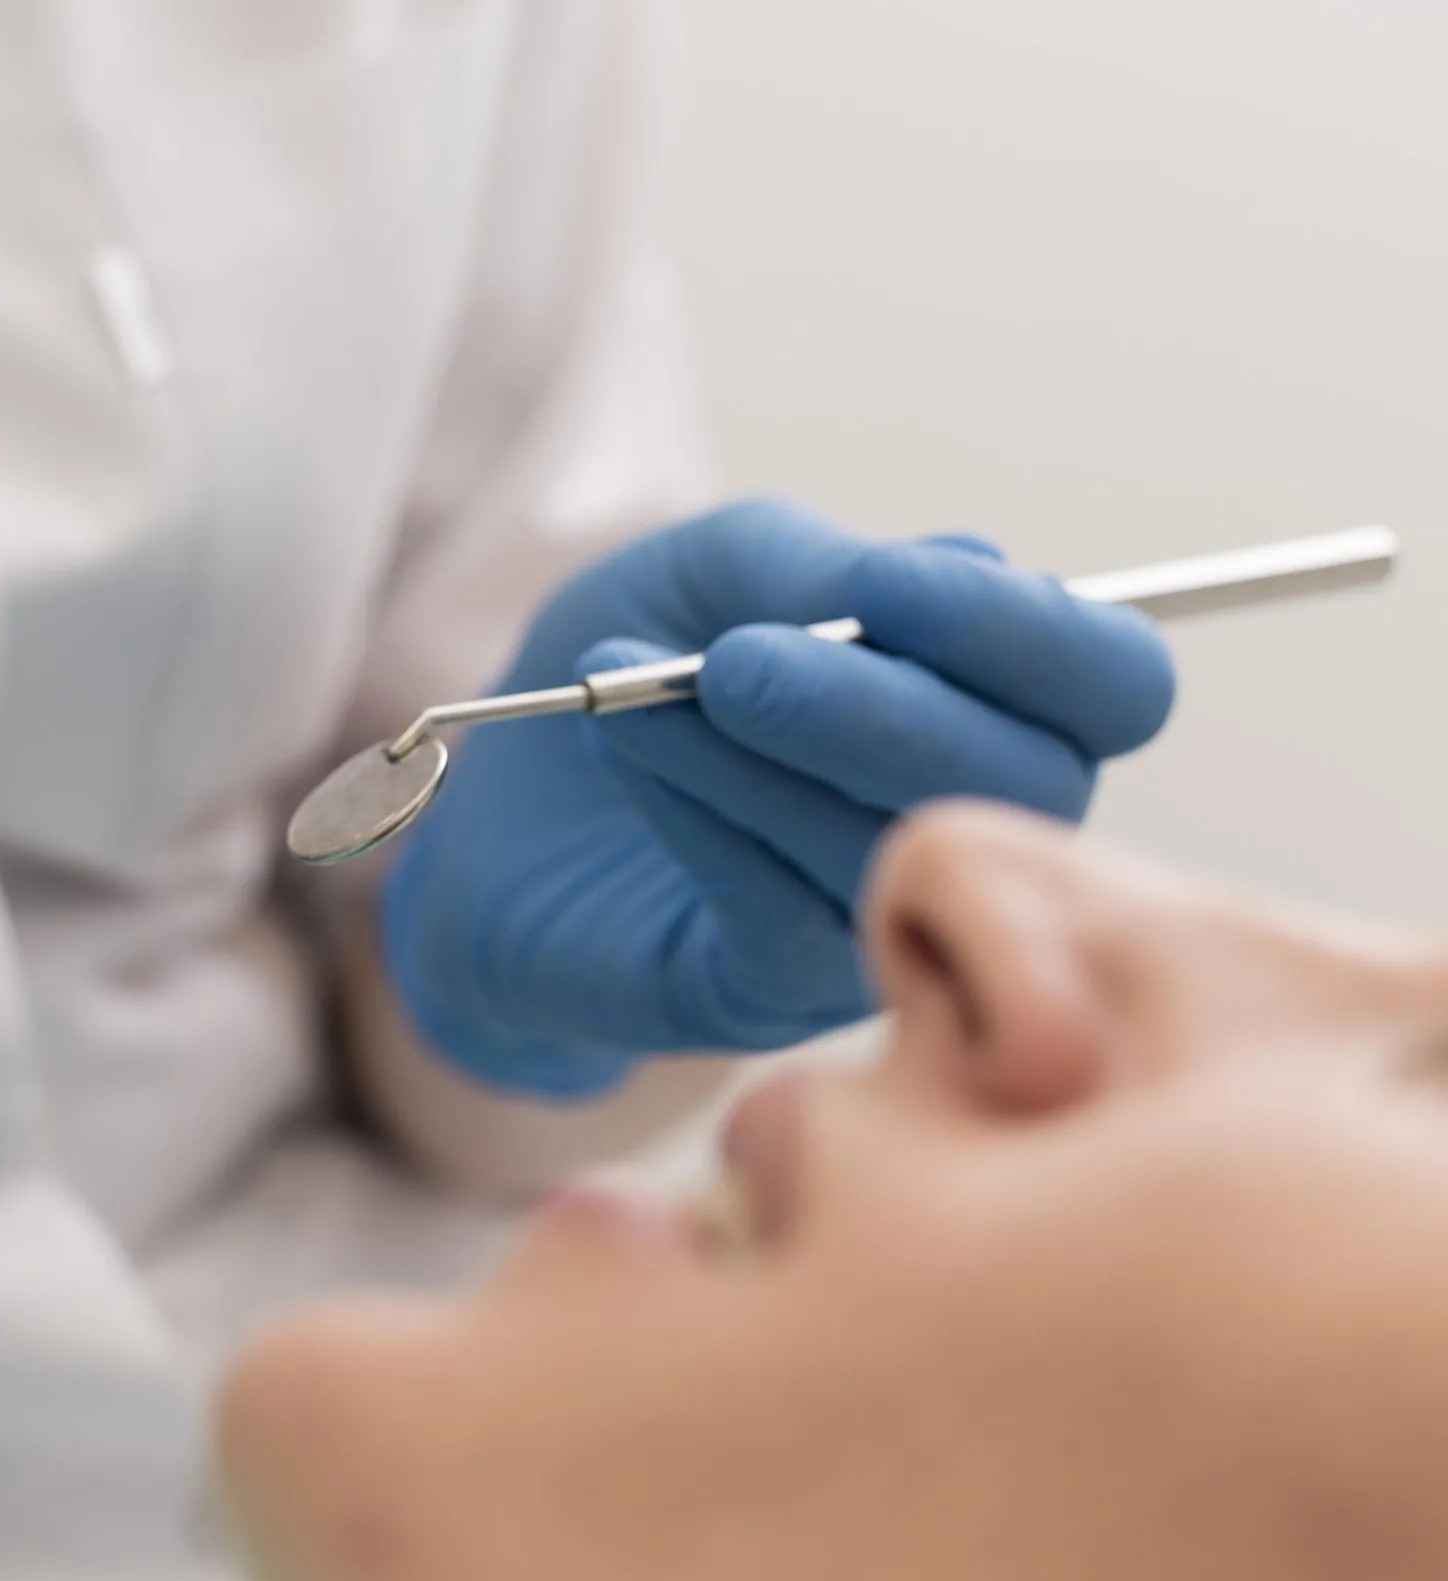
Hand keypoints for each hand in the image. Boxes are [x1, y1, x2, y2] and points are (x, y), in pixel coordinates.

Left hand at [379, 499, 1173, 1095]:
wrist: (495, 806)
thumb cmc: (632, 667)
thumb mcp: (711, 574)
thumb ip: (822, 564)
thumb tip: (959, 562)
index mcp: (994, 706)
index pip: (1110, 685)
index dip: (1030, 632)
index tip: (891, 582)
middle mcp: (972, 826)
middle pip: (1025, 782)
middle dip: (878, 707)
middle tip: (737, 658)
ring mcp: (882, 926)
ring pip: (887, 844)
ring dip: (758, 752)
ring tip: (634, 685)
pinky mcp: (773, 994)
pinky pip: (778, 907)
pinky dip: (700, 807)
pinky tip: (626, 744)